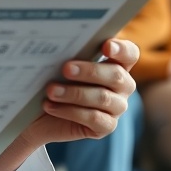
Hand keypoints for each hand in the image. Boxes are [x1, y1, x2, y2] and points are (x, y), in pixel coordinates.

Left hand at [0, 39, 139, 170]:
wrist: (41, 114)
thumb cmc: (55, 80)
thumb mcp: (61, 65)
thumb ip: (69, 54)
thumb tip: (60, 44)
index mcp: (117, 64)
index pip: (129, 53)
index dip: (121, 49)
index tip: (105, 46)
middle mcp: (122, 85)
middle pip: (116, 75)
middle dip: (90, 71)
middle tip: (65, 69)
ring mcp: (117, 107)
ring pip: (102, 98)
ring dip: (74, 93)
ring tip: (50, 90)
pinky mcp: (106, 126)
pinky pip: (93, 118)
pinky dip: (70, 111)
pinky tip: (51, 106)